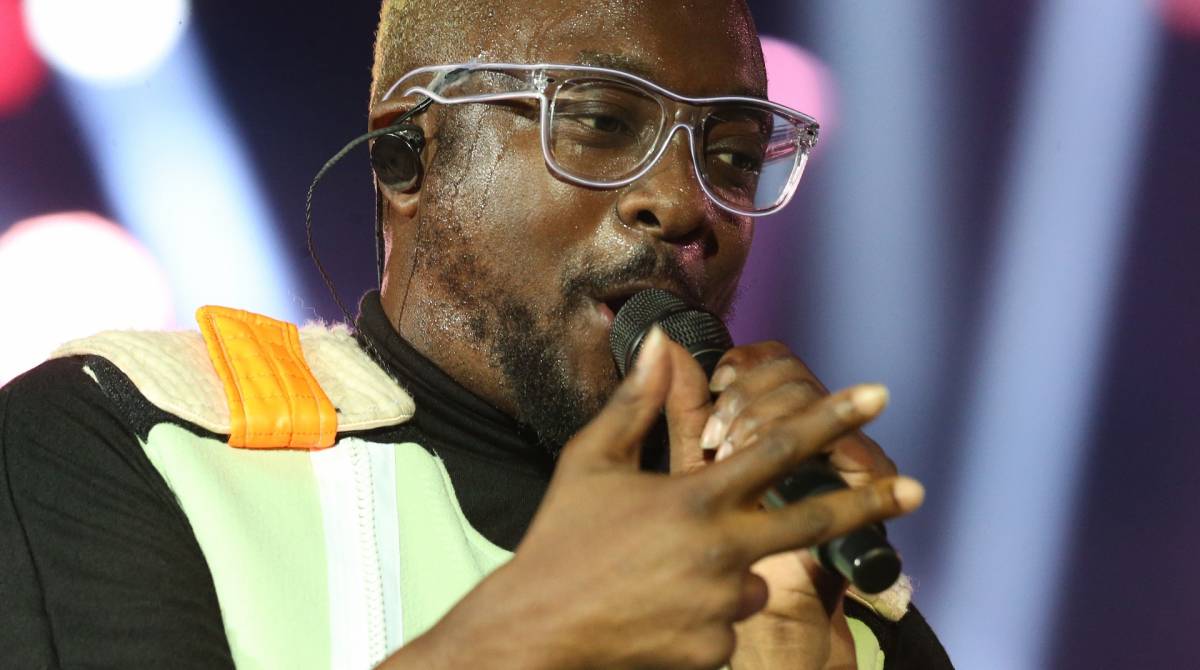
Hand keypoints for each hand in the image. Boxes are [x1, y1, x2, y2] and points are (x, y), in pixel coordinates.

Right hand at [385, 330, 922, 669]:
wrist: (536, 633)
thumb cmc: (560, 540)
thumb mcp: (591, 462)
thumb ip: (635, 404)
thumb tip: (660, 345)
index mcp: (694, 497)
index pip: (778, 447)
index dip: (831, 417)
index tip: (878, 394)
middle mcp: (720, 549)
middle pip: (812, 520)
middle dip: (868, 503)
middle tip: (915, 488)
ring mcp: (721, 604)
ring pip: (750, 578)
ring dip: (723, 572)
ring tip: (656, 578)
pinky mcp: (715, 649)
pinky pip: (726, 623)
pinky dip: (702, 614)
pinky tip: (654, 612)